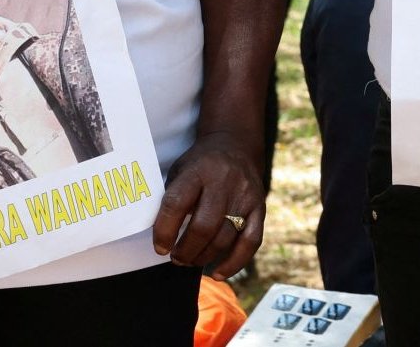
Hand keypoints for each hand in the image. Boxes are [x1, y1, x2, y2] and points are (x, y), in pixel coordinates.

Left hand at [152, 131, 263, 277]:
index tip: (160, 247)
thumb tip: (159, 236)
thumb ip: (171, 197)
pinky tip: (217, 273)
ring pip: (225, 238)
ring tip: (191, 260)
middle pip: (204, 226)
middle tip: (176, 258)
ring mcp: (245, 195)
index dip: (164, 230)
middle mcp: (224, 182)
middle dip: (186, 250)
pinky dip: (234, 262)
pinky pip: (251, 241)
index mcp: (198, 171)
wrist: (236, 146)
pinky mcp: (260, 207)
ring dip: (204, 257)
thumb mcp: (180, 170)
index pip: (177, 203)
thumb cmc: (199, 164)